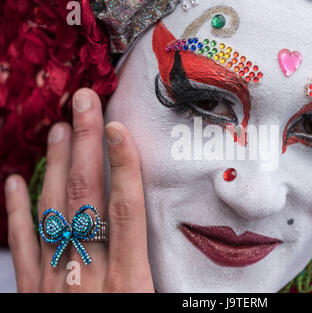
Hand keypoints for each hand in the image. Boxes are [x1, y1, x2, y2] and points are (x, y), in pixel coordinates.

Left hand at [4, 88, 153, 291]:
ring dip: (56, 166)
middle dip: (86, 145)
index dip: (124, 166)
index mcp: (128, 282)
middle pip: (86, 198)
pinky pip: (22, 246)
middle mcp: (89, 275)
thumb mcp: (158, 309)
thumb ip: (168, 278)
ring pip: (53, 213)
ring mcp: (55, 282)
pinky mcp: (33, 292)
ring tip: (58, 129)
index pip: (126, 211)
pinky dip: (17, 212)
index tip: (118, 128)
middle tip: (84, 104)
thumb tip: (183, 247)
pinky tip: (13, 183)